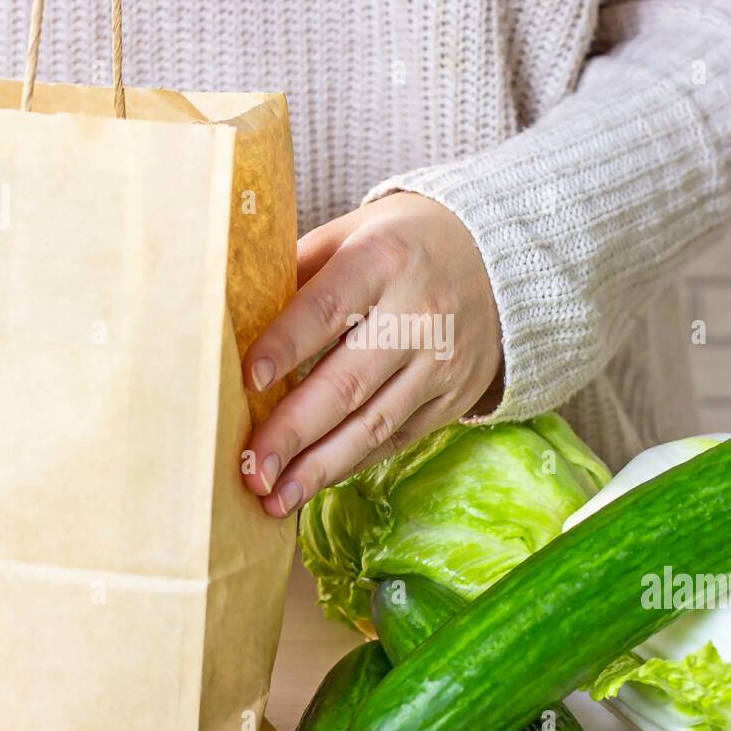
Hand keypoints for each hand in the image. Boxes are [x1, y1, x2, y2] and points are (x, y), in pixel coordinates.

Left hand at [241, 192, 502, 517]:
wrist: (497, 263)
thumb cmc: (402, 245)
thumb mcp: (352, 232)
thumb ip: (299, 270)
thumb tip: (232, 316)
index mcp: (384, 261)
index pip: (327, 308)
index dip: (286, 345)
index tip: (246, 381)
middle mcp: (419, 316)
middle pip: (347, 382)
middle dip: (292, 431)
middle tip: (249, 467)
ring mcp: (440, 364)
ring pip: (373, 425)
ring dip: (318, 467)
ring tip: (272, 498)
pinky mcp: (452, 399)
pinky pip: (395, 439)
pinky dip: (349, 463)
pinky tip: (311, 483)